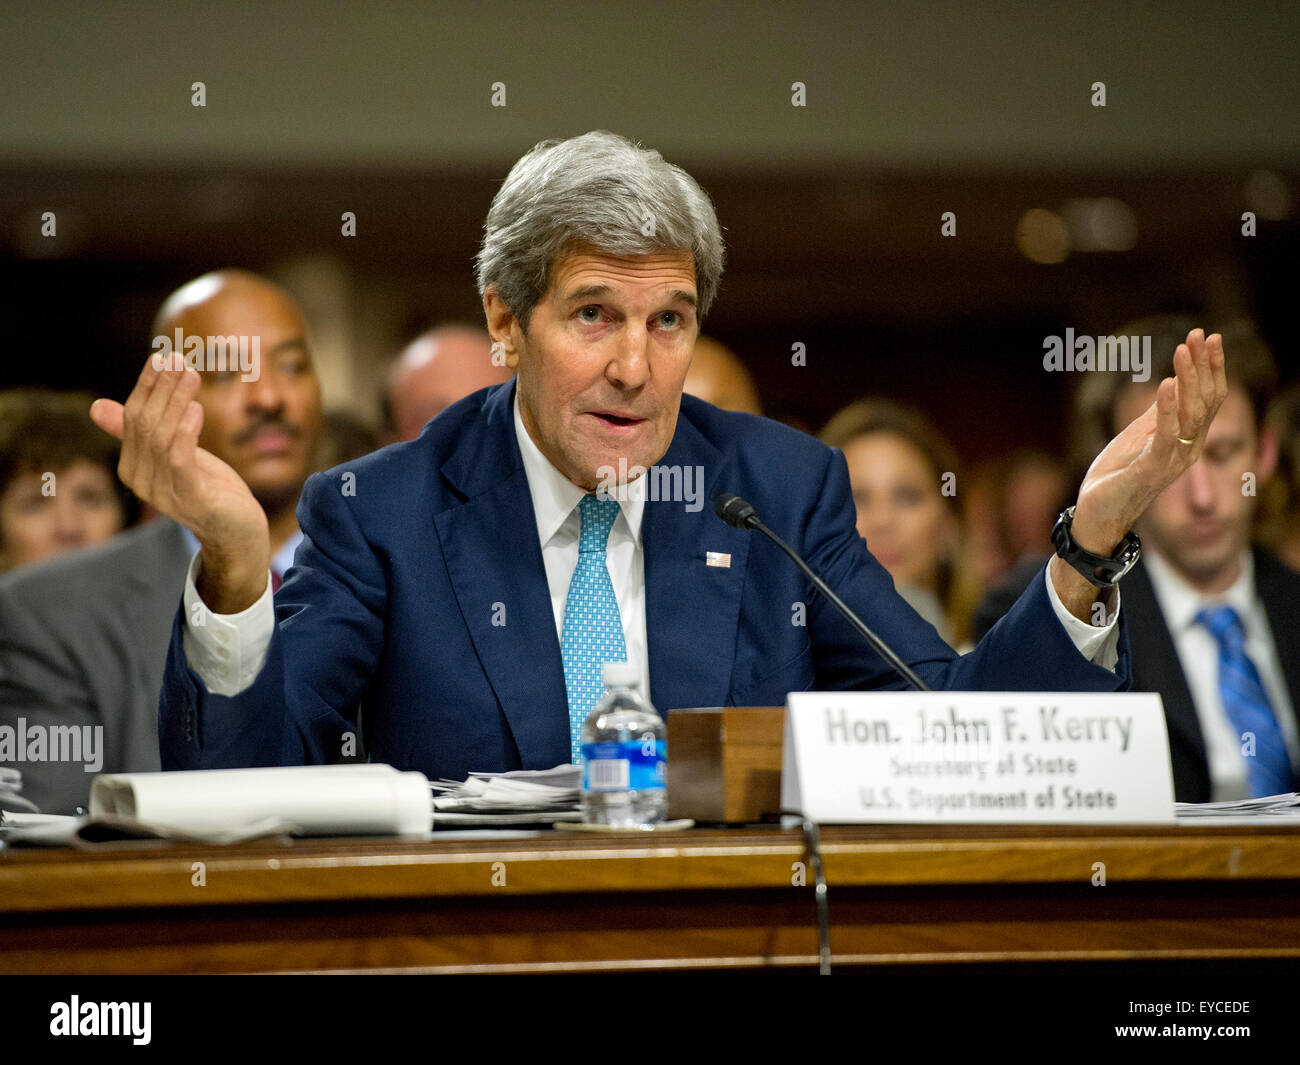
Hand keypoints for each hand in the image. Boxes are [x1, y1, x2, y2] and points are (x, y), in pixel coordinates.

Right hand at [90, 353, 269, 611]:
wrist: (237, 530)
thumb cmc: (207, 488)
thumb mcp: (174, 452)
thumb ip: (142, 431)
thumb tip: (96, 406)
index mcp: (131, 466)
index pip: (133, 417)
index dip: (147, 385)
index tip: (163, 356)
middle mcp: (139, 479)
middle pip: (145, 423)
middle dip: (163, 388)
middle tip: (181, 359)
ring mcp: (162, 491)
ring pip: (161, 437)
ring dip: (177, 402)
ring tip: (192, 376)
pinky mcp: (189, 498)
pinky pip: (179, 459)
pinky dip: (186, 431)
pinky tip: (197, 410)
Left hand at [1070, 329, 1226, 553]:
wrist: (1097, 511)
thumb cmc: (1118, 474)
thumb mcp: (1140, 434)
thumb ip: (1158, 413)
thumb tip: (1172, 382)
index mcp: (1186, 438)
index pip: (1207, 397)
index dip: (1210, 366)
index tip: (1206, 336)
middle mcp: (1187, 448)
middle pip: (1205, 401)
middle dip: (1203, 365)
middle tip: (1200, 334)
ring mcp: (1171, 460)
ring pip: (1190, 414)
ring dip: (1187, 379)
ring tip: (1183, 350)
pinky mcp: (1150, 470)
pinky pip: (1164, 436)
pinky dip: (1167, 409)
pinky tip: (1166, 385)